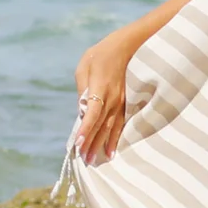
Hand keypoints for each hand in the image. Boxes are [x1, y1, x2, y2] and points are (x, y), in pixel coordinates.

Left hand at [73, 31, 135, 164]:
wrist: (129, 46)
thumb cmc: (101, 54)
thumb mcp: (84, 66)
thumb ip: (82, 88)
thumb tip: (82, 109)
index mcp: (100, 89)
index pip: (92, 113)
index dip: (86, 129)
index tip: (79, 144)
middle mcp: (113, 99)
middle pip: (100, 125)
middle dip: (91, 143)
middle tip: (83, 160)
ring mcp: (121, 102)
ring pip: (111, 128)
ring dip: (102, 144)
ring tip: (96, 159)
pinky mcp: (126, 103)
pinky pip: (120, 124)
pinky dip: (115, 138)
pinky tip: (111, 150)